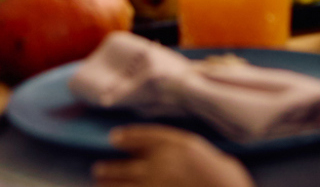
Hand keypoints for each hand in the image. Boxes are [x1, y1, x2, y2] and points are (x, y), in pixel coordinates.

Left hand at [93, 126, 250, 186]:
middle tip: (98, 169)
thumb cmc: (220, 174)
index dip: (124, 137)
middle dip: (107, 168)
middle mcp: (159, 166)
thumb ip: (176, 145)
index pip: (140, 137)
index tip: (114, 138)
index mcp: (174, 146)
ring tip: (101, 183)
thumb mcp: (199, 150)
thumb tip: (148, 147)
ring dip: (108, 184)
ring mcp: (154, 186)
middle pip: (123, 166)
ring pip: (120, 186)